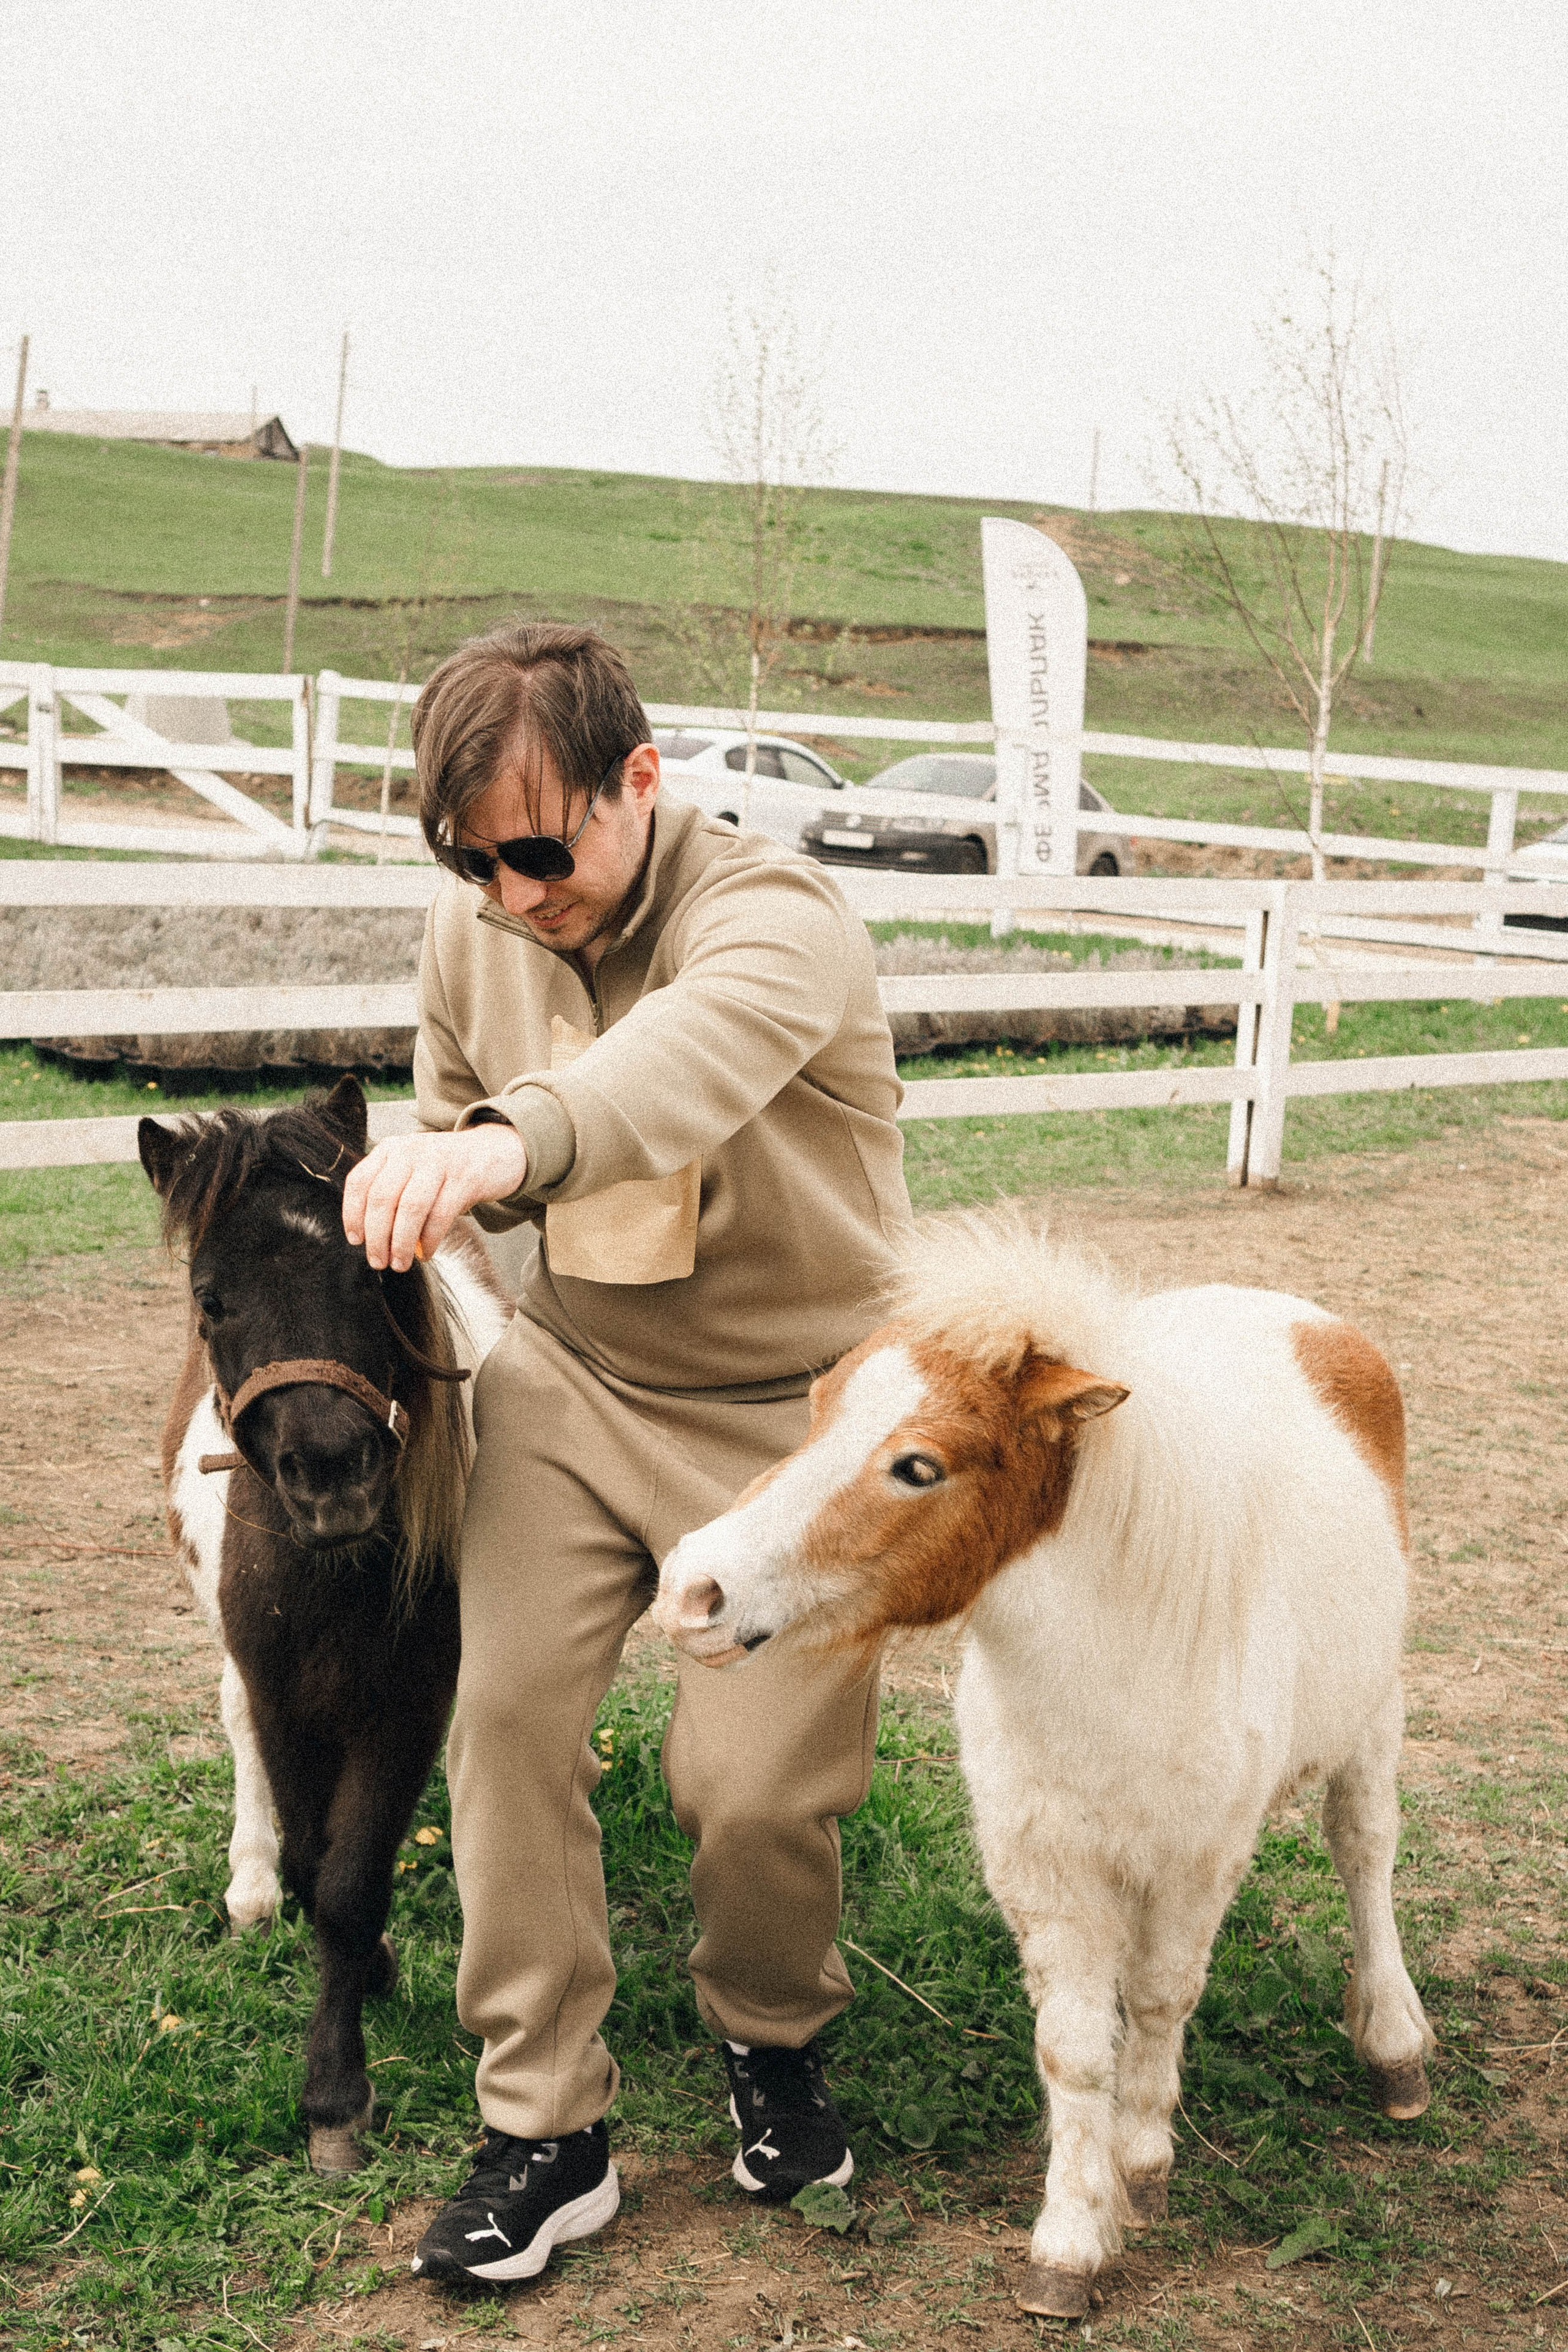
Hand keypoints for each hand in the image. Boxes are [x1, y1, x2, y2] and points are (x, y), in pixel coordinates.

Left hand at [342, 1124, 527, 1271]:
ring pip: (410, 1208)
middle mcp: (412, 1151)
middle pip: (382, 1198)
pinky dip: (429, 1240)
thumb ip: (390, 1192)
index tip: (356, 1240)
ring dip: (400, 1242)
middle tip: (377, 1261)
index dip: (352, 1214)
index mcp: (392, 1149)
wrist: (494, 1151)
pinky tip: (425, 1254)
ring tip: (399, 1264)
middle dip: (376, 1236)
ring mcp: (439, 1162)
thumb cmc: (446, 1169)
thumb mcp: (412, 1168)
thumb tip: (369, 1238)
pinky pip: (440, 1215)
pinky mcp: (464, 1178)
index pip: (360, 1181)